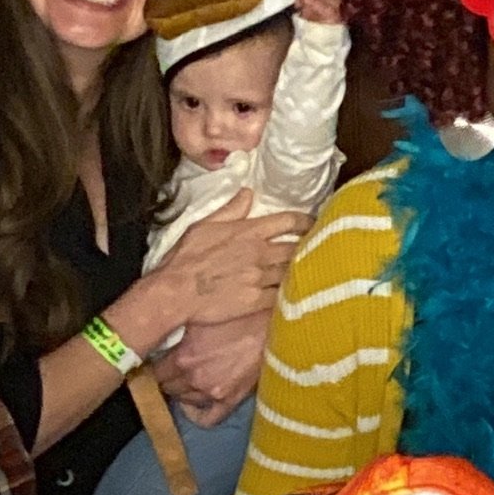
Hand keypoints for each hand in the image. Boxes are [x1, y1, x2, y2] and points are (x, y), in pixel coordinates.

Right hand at [150, 191, 309, 330]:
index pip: (288, 221)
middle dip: (308, 248)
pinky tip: (295, 293)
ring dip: (300, 271)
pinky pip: (282, 295)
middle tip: (317, 249)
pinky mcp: (257, 301)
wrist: (176, 291)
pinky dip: (290, 293)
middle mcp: (260, 253)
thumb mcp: (204, 225)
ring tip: (310, 271)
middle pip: (296, 248)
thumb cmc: (186, 257)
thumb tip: (248, 193)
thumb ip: (231, 210)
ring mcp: (260, 278)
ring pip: (292, 272)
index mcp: (249, 232)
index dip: (305, 221)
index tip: (313, 223)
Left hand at [154, 312, 268, 423]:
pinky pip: (207, 417)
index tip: (157, 356)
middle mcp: (195, 379)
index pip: (154, 370)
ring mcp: (213, 392)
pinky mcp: (232, 399)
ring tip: (186, 376)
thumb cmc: (241, 311)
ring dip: (181, 389)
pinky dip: (196, 413)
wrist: (277, 323)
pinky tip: (194, 402)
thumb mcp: (202, 312)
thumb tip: (160, 330)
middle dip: (167, 375)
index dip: (154, 362)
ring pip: (184, 400)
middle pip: (166, 386)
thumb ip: (178, 327)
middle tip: (171, 364)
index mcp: (183, 357)